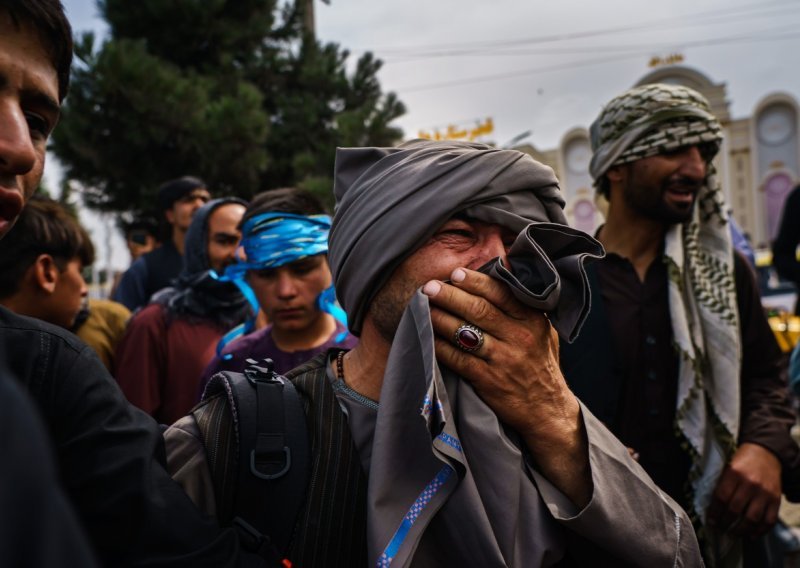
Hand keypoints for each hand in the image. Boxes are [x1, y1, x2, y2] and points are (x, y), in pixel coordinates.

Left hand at [422, 267, 590, 506]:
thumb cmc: (541, 365)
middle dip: (450, 295)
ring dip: (440, 318)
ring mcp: (503, 359)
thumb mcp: (544, 332)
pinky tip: (428, 337)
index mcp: (532, 320)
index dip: (475, 281)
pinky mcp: (488, 380)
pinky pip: (458, 358)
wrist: (547, 410)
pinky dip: (440, 346)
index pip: (500, 293)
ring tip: (423, 307)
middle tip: (429, 287)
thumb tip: (499, 280)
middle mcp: (519, 337)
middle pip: (478, 309)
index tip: (455, 273)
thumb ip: (524, 309)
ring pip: (465, 332)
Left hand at [707, 443, 781, 536]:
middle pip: (735, 509)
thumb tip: (709, 505)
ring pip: (752, 518)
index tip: (711, 521)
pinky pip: (769, 520)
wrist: (766, 453)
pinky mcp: (776, 499)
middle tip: (720, 528)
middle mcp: (750, 483)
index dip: (714, 512)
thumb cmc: (742, 460)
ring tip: (733, 533)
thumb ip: (721, 483)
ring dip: (741, 530)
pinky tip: (751, 535)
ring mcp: (765, 493)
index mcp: (734, 473)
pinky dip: (760, 531)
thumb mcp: (728, 466)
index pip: (721, 497)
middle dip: (725, 522)